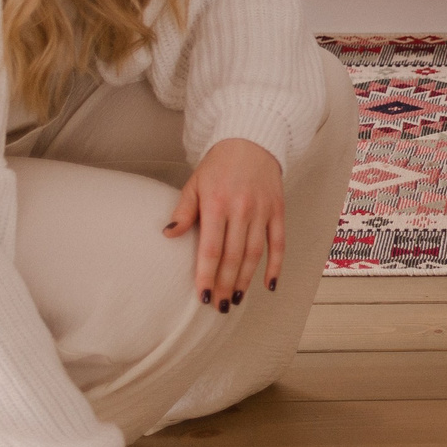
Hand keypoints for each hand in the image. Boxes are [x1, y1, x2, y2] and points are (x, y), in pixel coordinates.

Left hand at [165, 137, 285, 310]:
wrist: (252, 140)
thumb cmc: (218, 165)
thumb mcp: (194, 183)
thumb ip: (183, 211)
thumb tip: (168, 235)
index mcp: (216, 203)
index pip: (211, 249)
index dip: (207, 275)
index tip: (203, 296)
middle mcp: (241, 209)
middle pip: (233, 256)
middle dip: (225, 284)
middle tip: (219, 306)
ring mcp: (262, 210)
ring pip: (255, 253)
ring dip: (246, 279)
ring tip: (237, 299)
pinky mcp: (278, 210)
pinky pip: (278, 242)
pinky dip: (275, 265)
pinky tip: (269, 284)